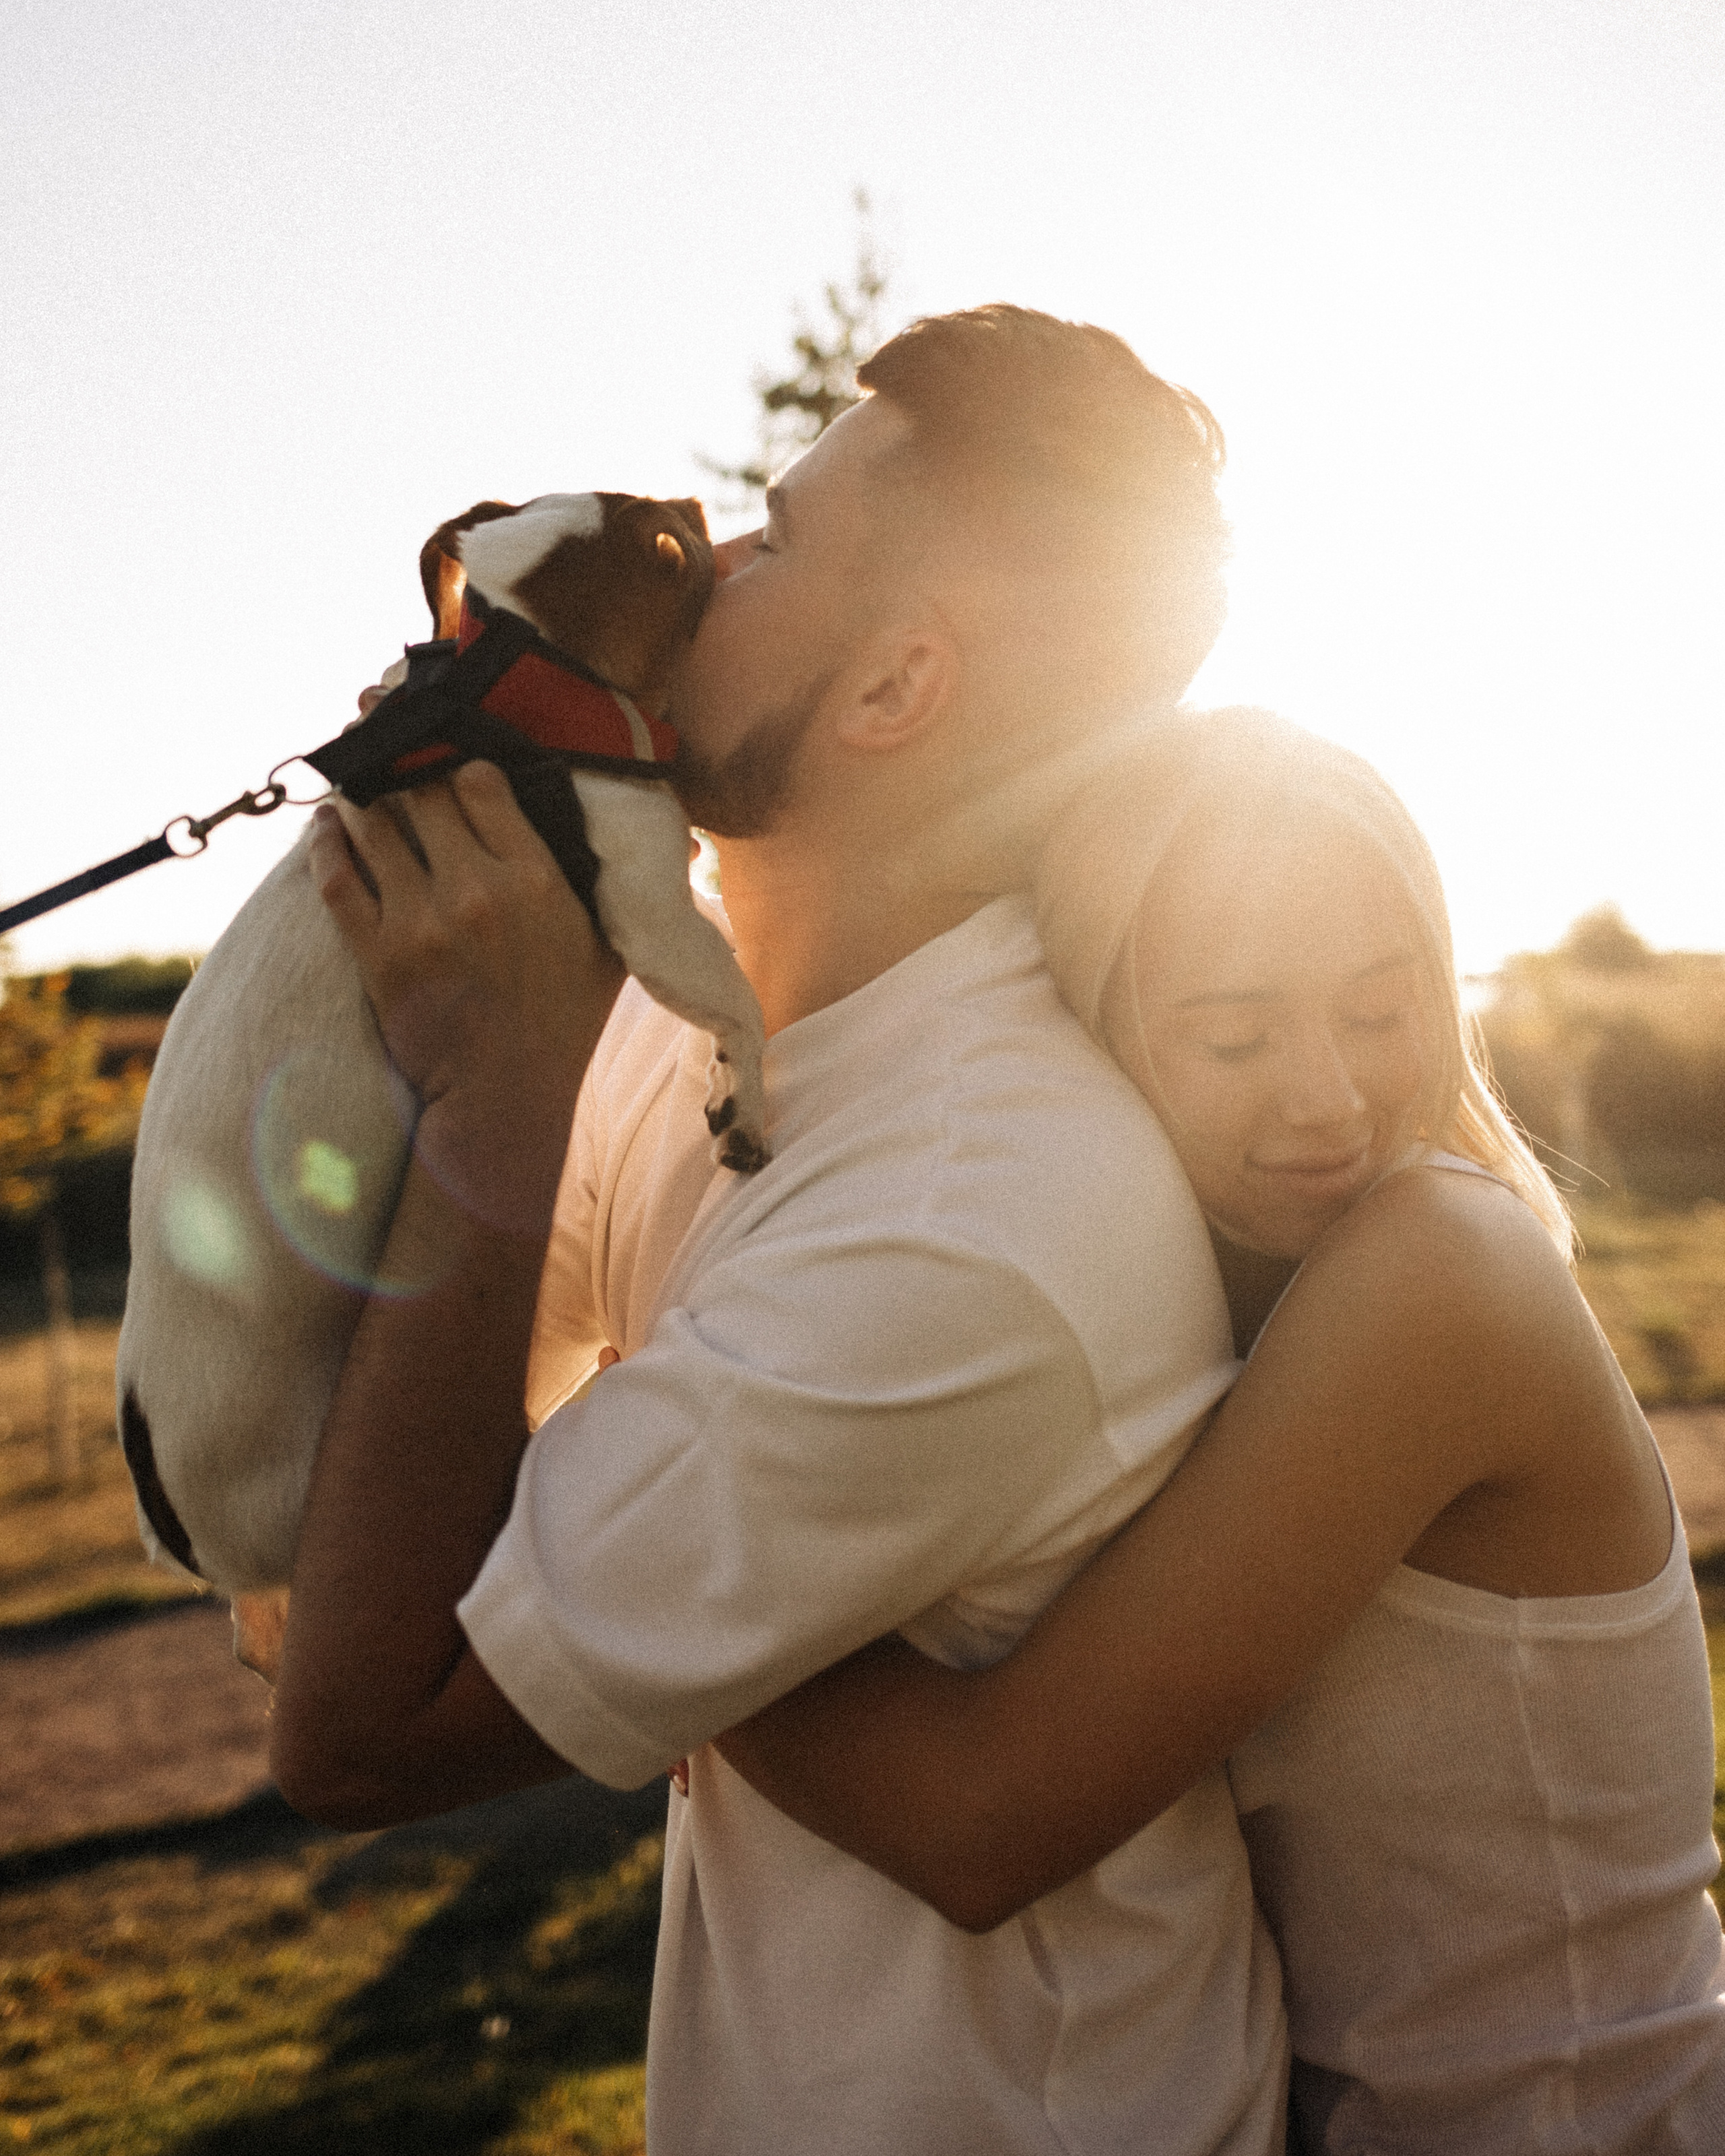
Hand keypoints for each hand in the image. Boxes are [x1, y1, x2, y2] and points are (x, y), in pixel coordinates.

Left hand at [309, 762, 622, 1234]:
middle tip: (386, 740)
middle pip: (421, 791)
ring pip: (373, 823)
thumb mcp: (602, 945)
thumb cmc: (563, 1022)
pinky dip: (326, 841)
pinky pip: (336, 875)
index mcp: (538, 882)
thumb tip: (590, 823)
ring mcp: (422, 923)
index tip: (450, 761)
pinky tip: (328, 823)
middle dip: (402, 761)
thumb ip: (595, 880)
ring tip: (356, 781)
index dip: (460, 763)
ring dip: (361, 795)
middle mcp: (478, 892)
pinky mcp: (378, 955)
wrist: (508, 1102)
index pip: (481, 782)